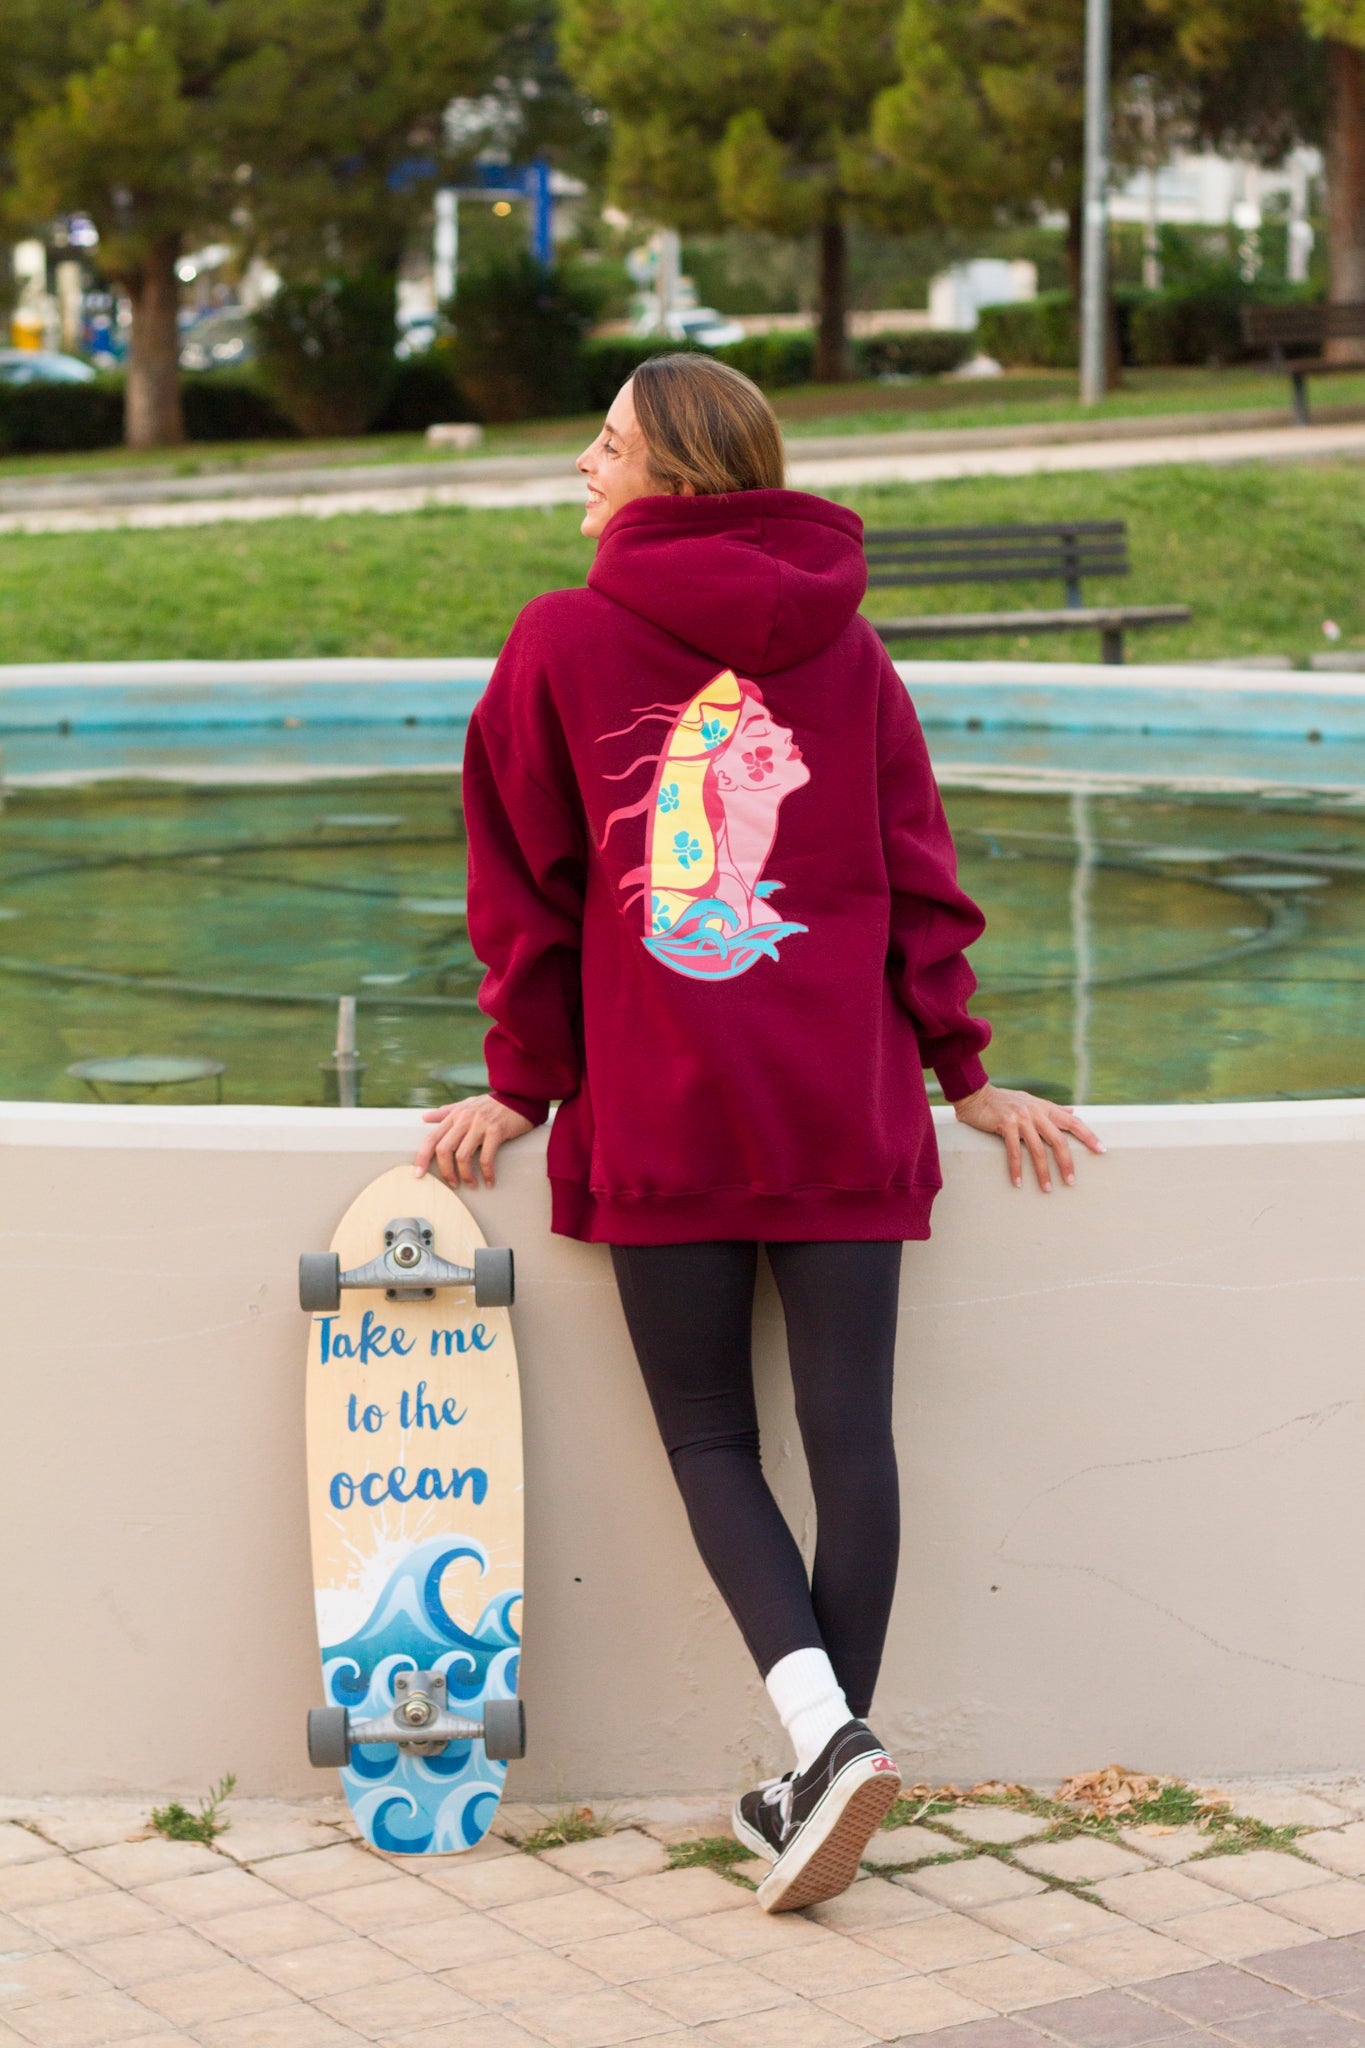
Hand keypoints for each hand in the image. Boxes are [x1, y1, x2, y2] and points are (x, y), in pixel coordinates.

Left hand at [413, 1094, 533, 1189]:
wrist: (520, 1096)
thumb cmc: (493, 1104)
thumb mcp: (467, 1104)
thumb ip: (446, 1112)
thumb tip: (424, 1117)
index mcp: (455, 1115)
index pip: (431, 1138)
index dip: (422, 1157)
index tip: (418, 1174)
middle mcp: (464, 1118)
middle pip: (444, 1149)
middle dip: (445, 1171)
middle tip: (452, 1184)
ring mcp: (480, 1124)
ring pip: (463, 1156)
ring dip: (466, 1175)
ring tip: (471, 1184)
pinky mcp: (496, 1130)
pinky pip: (486, 1158)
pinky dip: (486, 1173)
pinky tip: (489, 1181)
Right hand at [951, 1082, 1104, 1191]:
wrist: (977, 1095)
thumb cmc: (1005, 1100)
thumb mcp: (1031, 1101)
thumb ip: (1052, 1109)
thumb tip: (1073, 1113)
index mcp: (1045, 1108)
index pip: (1073, 1122)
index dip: (1089, 1136)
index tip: (1102, 1150)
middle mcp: (1036, 1113)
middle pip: (1059, 1140)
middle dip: (1066, 1163)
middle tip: (1071, 1182)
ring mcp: (1021, 1118)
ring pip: (1038, 1149)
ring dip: (1043, 1172)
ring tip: (1047, 1189)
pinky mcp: (1006, 1124)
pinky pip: (1014, 1151)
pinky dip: (1016, 1169)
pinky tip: (1018, 1182)